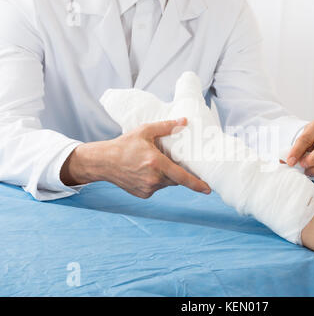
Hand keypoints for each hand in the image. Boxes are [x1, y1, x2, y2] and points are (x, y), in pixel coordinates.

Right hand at [61, 118, 210, 198]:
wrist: (103, 162)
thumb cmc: (124, 145)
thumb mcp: (144, 131)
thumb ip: (166, 126)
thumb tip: (185, 121)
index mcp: (156, 163)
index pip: (182, 177)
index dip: (197, 184)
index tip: (209, 189)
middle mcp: (153, 179)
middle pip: (175, 179)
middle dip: (177, 171)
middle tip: (170, 160)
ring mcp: (148, 188)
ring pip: (166, 183)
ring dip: (166, 175)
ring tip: (153, 163)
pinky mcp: (143, 194)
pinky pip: (157, 187)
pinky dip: (156, 180)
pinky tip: (145, 171)